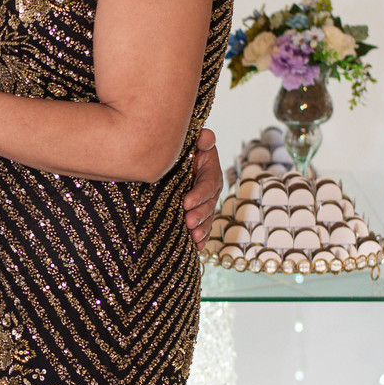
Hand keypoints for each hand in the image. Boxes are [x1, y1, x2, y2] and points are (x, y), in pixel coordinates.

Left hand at [184, 128, 222, 247]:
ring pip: (207, 218)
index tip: (186, 203)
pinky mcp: (198, 213)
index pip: (208, 184)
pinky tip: (197, 247)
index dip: (199, 194)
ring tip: (194, 237)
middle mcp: (211, 188)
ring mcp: (206, 202)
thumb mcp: (191, 142)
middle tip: (188, 223)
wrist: (172, 160)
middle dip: (200, 215)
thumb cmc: (182, 149)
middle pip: (209, 204)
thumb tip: (206, 137)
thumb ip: (201, 139)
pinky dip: (202, 238)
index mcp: (210, 171)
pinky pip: (204, 227)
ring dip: (202, 229)